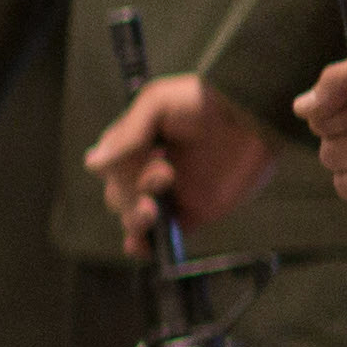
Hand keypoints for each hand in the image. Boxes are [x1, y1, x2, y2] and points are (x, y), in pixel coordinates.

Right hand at [86, 70, 275, 253]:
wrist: (252, 115)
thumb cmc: (204, 100)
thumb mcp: (158, 102)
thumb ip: (128, 133)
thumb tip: (93, 163)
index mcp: (135, 146)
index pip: (109, 169)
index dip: (118, 171)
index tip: (146, 161)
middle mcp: (147, 171)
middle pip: (118, 196)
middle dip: (131, 194)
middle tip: (163, 178)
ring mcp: (170, 195)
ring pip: (135, 217)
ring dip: (135, 218)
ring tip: (152, 210)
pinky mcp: (193, 213)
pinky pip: (163, 237)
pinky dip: (147, 246)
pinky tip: (140, 246)